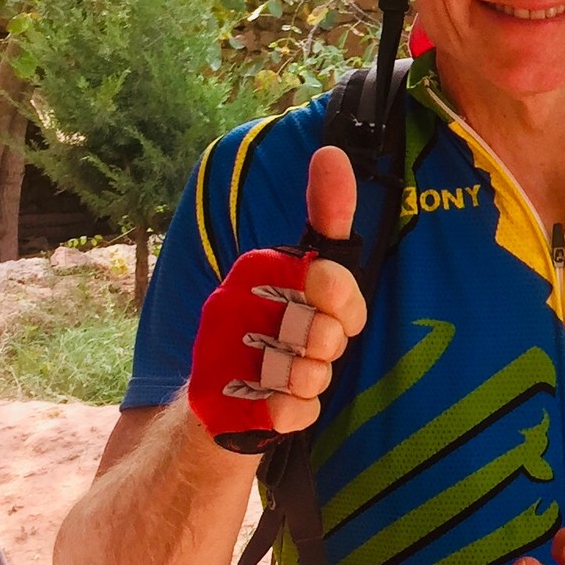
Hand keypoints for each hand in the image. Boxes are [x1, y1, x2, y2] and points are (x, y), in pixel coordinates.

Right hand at [184, 146, 367, 444]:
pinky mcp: (218, 404)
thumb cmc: (281, 328)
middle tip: (314, 346)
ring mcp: (221, 355)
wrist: (226, 399)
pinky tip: (281, 403)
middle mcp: (232, 304)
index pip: (327, 276)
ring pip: (307, 375)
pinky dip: (295, 412)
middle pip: (324, 333)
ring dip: (312, 380)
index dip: (346, 302)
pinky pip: (288, 412)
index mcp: (256, 269)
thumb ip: (327, 216)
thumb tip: (331, 152)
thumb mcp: (308, 272)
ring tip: (295, 374)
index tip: (341, 313)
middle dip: (330, 346)